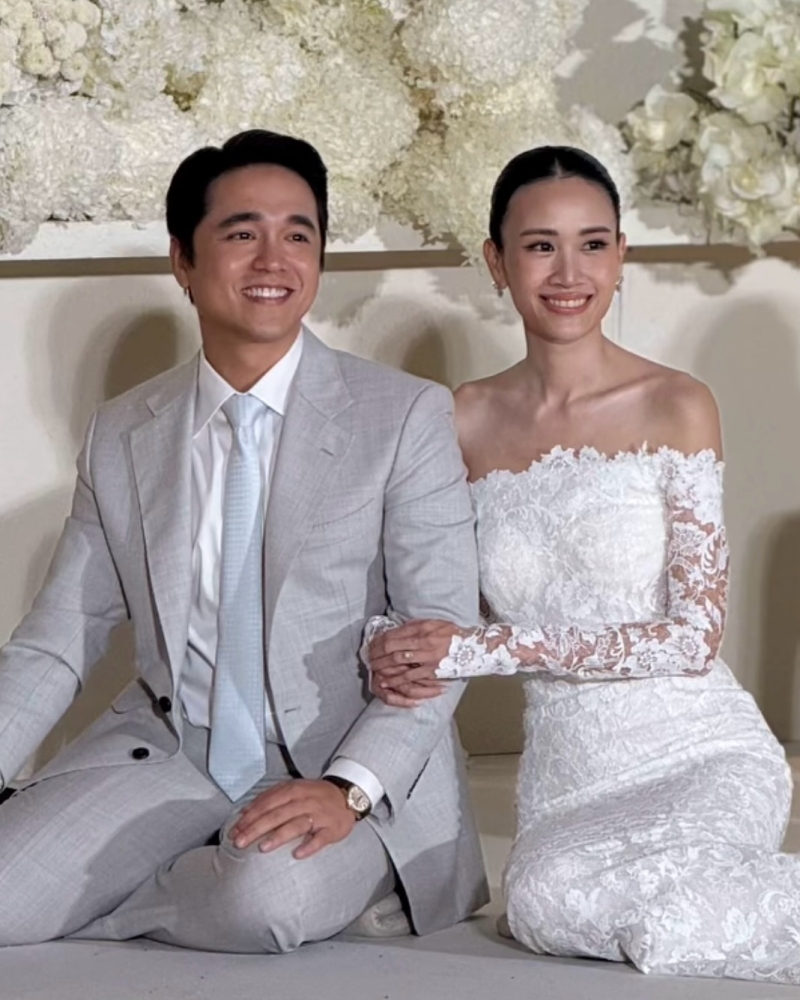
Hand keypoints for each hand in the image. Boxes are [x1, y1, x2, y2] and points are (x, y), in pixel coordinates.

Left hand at [229, 779, 355, 859]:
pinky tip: (298, 854)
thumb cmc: (315, 795)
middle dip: (257, 828)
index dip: (250, 816)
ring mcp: (320, 815)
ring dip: (279, 836)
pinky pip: (320, 838)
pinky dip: (309, 846)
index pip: (268, 803)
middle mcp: (305, 801)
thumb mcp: (293, 789)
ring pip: (297, 825)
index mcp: (294, 790)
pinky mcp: (332, 828)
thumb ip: (270, 798)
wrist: (347, 796)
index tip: (235, 830)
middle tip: (240, 842)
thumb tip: (245, 811)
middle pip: (278, 814)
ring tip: (263, 848)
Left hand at [368, 619, 465, 704]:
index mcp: (422, 628)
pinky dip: (395, 679)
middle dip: (377, 653)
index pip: (394, 633)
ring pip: (398, 661)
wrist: (475, 647)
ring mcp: (427, 656)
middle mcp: (423, 641)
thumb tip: (399, 628)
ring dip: (382, 665)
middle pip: (392, 647)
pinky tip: (386, 681)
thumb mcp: (436, 623)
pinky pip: (410, 676)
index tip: (372, 644)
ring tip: (373, 668)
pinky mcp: (432, 670)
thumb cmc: (454, 634)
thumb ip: (417, 625)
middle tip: (368, 657)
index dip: (379, 640)